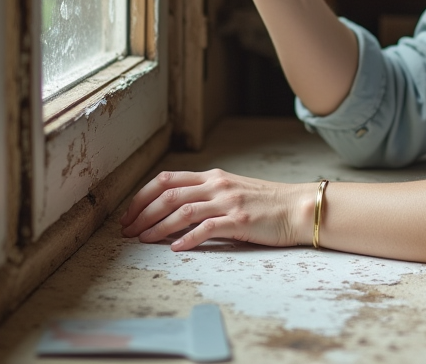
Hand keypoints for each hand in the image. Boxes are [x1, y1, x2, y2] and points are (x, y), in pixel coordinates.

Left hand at [120, 169, 308, 250]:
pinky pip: (206, 229)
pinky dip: (187, 239)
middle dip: (142, 213)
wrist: (297, 209)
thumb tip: (177, 208)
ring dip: (157, 227)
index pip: (166, 179)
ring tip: (143, 240)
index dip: (142, 196)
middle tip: (127, 231)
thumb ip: (208, 194)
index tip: (129, 213)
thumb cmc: (266, 204)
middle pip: (168, 195)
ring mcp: (227, 202)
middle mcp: (217, 186)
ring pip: (182, 211)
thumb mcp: (233, 191)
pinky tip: (175, 249)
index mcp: (212, 177)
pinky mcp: (239, 221)